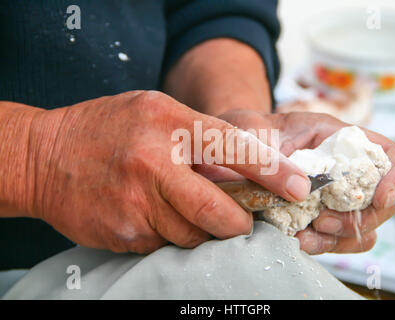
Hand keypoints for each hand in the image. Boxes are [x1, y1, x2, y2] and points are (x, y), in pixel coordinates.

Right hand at [23, 91, 309, 253]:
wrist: (43, 156)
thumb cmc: (107, 128)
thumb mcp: (155, 112)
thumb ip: (198, 136)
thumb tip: (242, 171)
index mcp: (168, 123)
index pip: (233, 149)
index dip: (272, 171)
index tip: (297, 187)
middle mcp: (154, 163)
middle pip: (218, 211)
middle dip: (239, 223)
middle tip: (244, 221)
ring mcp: (136, 202)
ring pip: (193, 235)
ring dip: (201, 230)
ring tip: (184, 209)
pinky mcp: (123, 232)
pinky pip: (165, 244)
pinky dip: (170, 234)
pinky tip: (153, 214)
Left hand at [218, 109, 394, 253]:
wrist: (232, 148)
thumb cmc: (248, 132)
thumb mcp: (253, 129)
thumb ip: (270, 153)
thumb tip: (300, 189)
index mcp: (339, 140)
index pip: (390, 157)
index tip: (381, 198)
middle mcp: (342, 171)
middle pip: (381, 203)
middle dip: (360, 219)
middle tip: (322, 221)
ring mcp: (331, 198)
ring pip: (360, 228)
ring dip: (339, 237)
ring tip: (306, 234)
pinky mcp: (315, 217)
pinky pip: (332, 240)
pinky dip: (320, 244)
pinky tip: (297, 239)